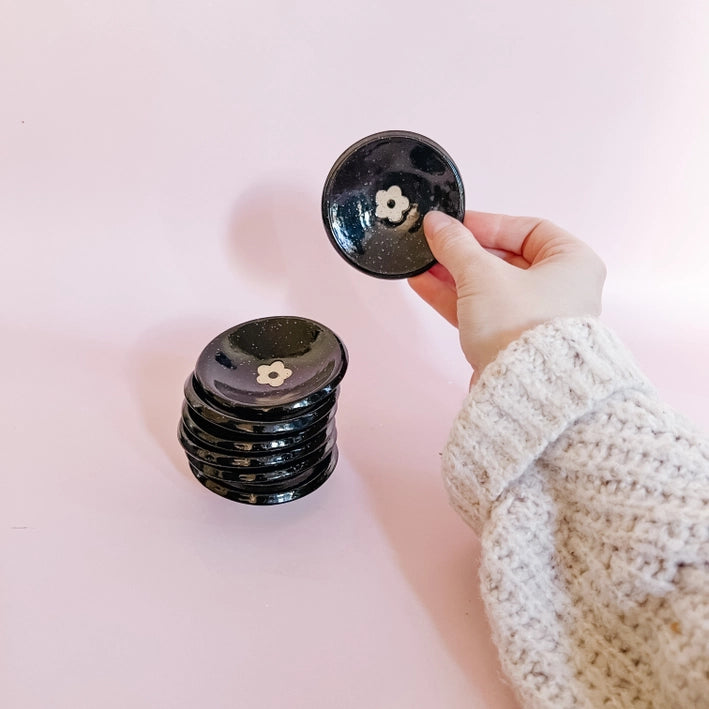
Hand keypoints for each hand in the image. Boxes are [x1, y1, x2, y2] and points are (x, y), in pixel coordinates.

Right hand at [409, 211, 605, 384]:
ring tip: (421, 265)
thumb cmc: (520, 324)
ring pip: (490, 287)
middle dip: (464, 253)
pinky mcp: (513, 341)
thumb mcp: (482, 274)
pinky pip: (483, 311)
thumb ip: (456, 245)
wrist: (522, 389)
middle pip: (505, 259)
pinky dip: (456, 298)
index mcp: (572, 262)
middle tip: (434, 244)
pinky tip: (425, 285)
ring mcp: (536, 318)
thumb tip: (436, 223)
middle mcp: (560, 289)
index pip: (527, 229)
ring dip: (454, 275)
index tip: (455, 223)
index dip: (488, 224)